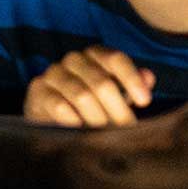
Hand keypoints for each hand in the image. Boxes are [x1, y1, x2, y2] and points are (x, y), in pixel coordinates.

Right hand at [24, 46, 154, 126]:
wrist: (52, 118)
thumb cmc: (92, 106)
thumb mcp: (116, 97)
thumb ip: (132, 86)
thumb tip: (149, 76)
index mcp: (95, 55)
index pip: (115, 58)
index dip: (131, 79)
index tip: (145, 102)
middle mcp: (73, 59)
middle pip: (101, 81)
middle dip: (117, 110)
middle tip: (125, 129)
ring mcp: (54, 72)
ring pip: (82, 95)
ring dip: (97, 119)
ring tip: (103, 134)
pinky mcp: (38, 89)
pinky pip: (60, 106)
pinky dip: (74, 121)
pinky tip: (80, 129)